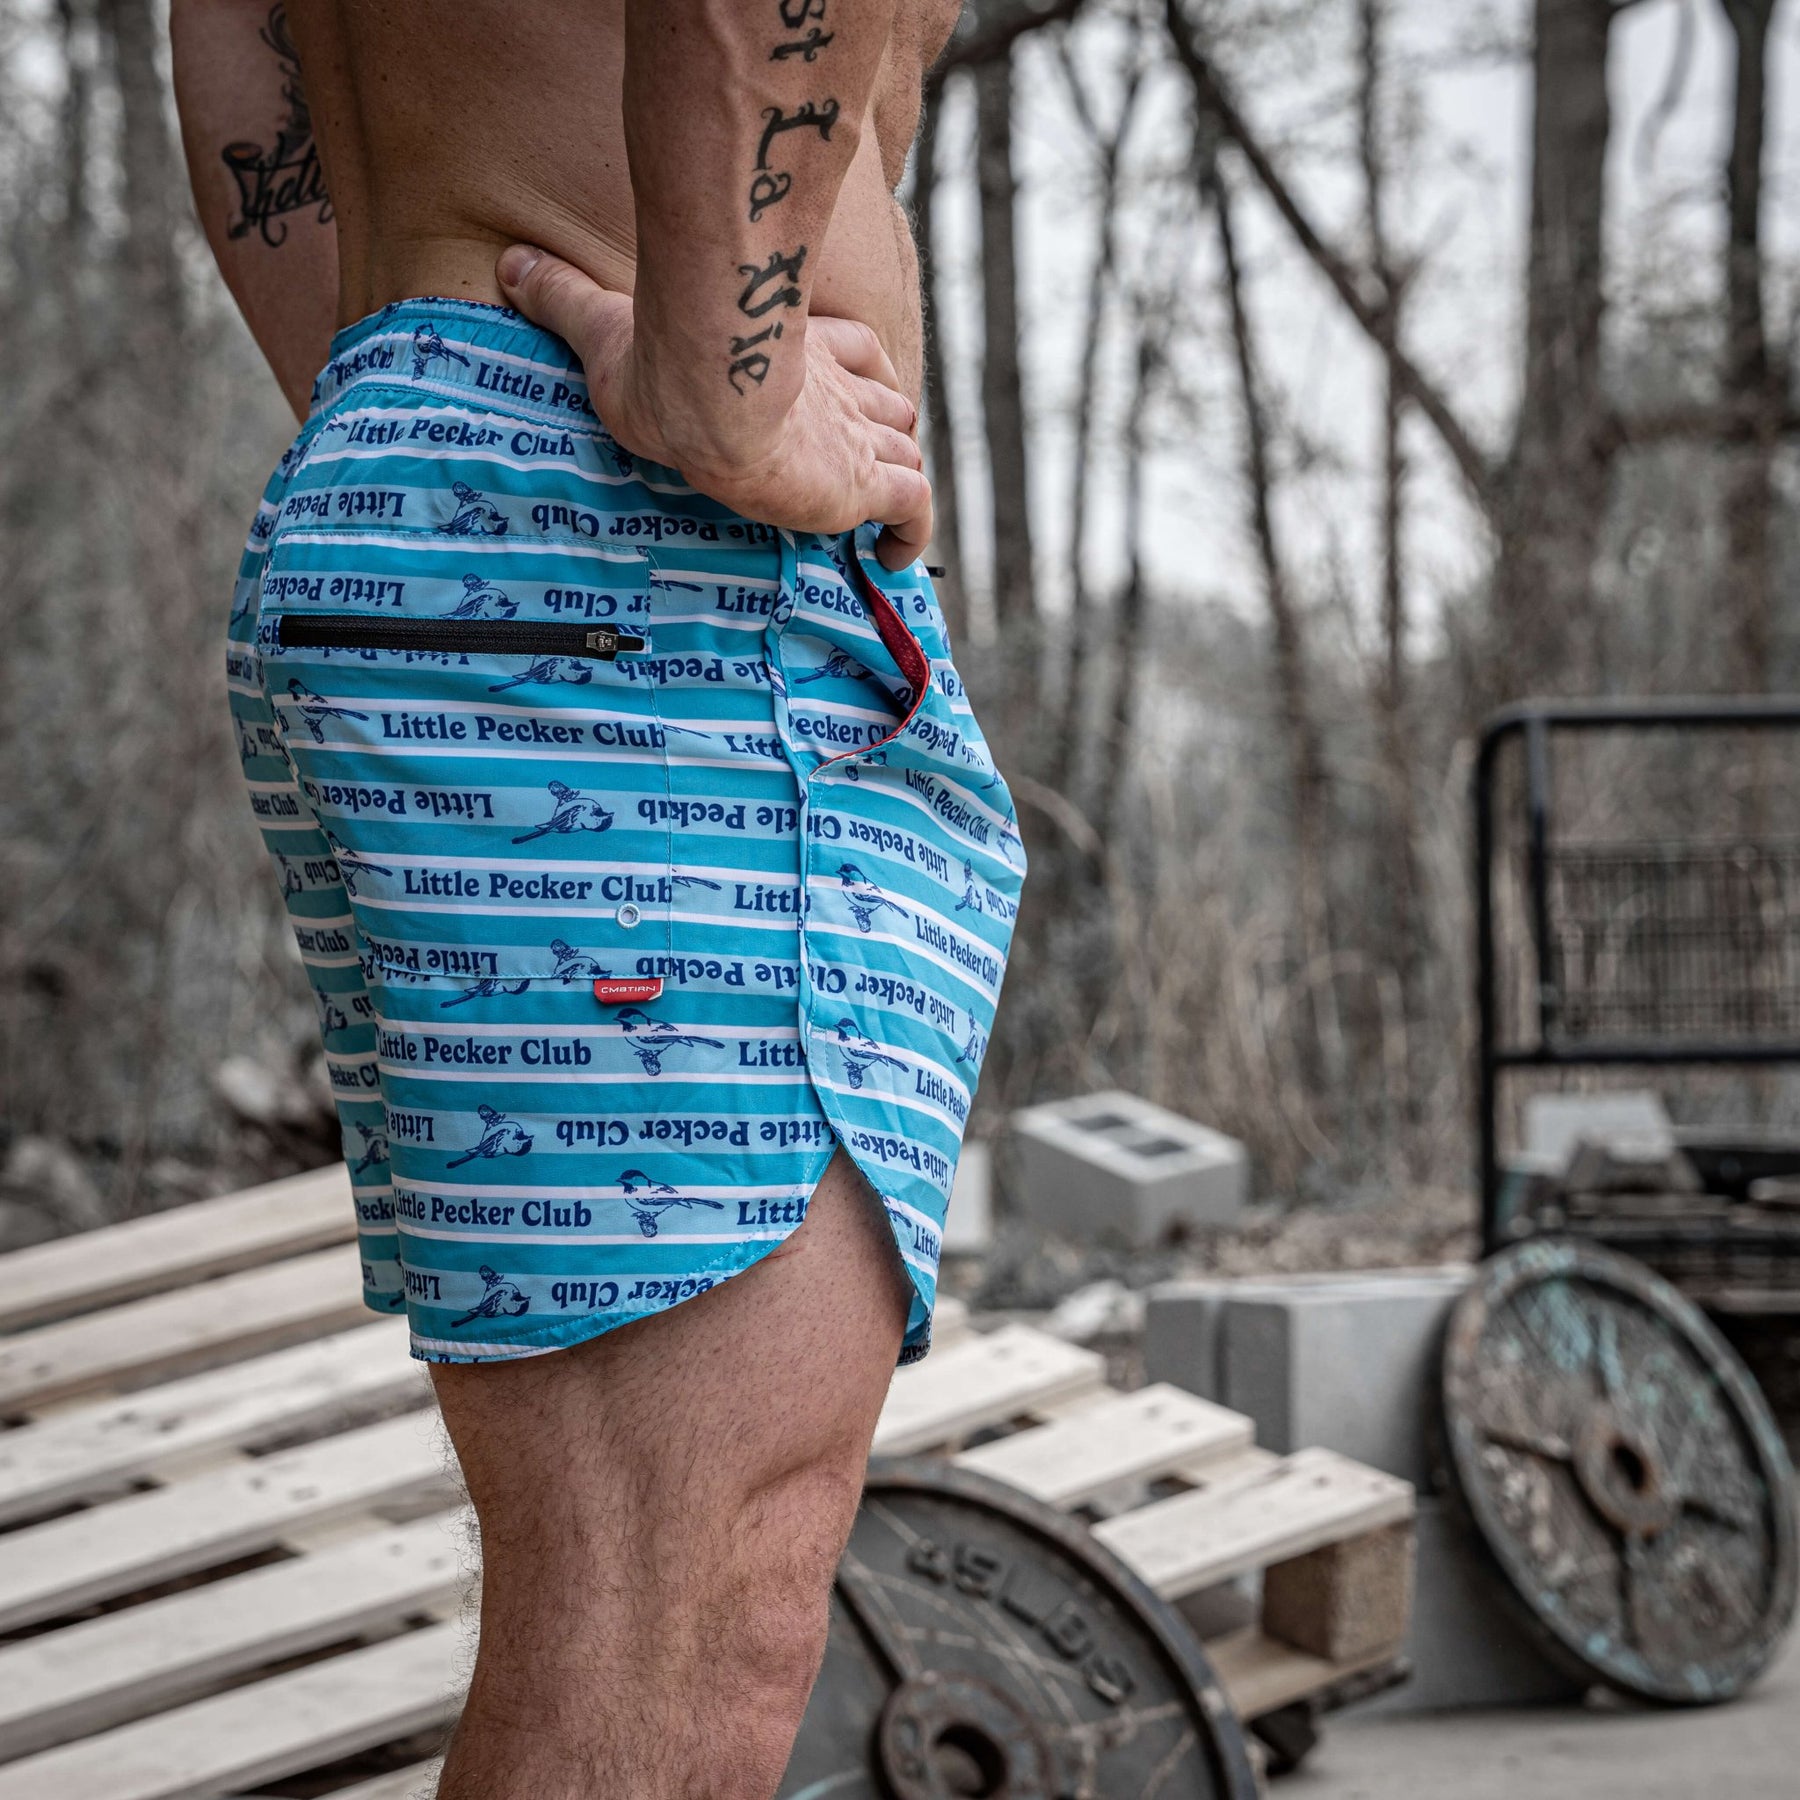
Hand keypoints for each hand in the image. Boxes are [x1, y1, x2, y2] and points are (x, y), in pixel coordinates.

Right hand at [497, 246, 932, 570]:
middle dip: (883, 433)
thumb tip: (509, 265)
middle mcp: (838, 394)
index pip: (857, 355)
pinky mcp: (861, 486)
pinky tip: (892, 559)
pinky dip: (912, 535)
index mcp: (797, 353)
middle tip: (859, 464)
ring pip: (907, 455)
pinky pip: (916, 510)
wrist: (704, 396)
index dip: (861, 377)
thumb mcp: (602, 326)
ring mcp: (855, 440)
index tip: (850, 401)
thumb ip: (564, 298)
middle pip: (892, 408)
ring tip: (873, 515)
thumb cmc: (660, 362)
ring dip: (896, 480)